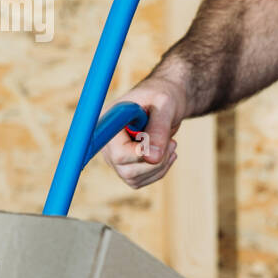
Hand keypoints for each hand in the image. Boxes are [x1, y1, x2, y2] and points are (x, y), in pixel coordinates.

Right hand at [100, 74, 188, 188]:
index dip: (138, 154)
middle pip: (126, 170)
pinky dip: (158, 171)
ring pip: (134, 179)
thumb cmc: (164, 97)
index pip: (116, 151)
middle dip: (156, 161)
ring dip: (159, 166)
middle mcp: (105, 141)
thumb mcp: (165, 106)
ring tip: (171, 144)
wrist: (165, 102)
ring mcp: (113, 156)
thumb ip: (159, 129)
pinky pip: (139, 181)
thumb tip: (153, 158)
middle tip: (172, 142)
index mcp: (108, 121)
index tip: (159, 147)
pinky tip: (166, 153)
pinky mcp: (124, 165)